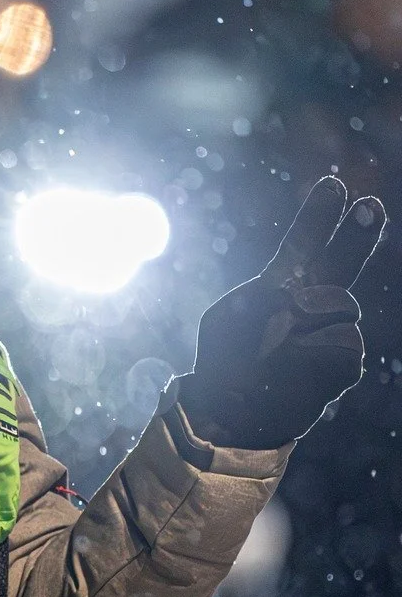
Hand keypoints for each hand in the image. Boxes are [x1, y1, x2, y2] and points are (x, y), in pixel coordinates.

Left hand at [177, 176, 385, 448]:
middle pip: (343, 260)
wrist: (229, 411)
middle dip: (359, 232)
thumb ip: (260, 296)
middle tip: (370, 206)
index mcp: (281, 285)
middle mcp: (313, 303)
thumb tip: (299, 296)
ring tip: (278, 347)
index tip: (333, 185)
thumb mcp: (227, 319)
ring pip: (342, 304)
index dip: (319, 216)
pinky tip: (294, 366)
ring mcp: (332, 331)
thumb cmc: (225, 361)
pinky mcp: (344, 363)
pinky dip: (315, 352)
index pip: (305, 243)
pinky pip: (344, 342)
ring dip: (311, 318)